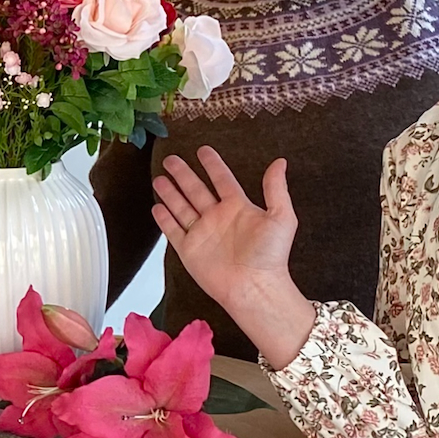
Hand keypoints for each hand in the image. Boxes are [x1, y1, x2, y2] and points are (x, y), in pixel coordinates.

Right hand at [149, 148, 317, 366]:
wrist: (253, 287)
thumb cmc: (271, 256)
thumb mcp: (281, 217)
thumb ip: (276, 189)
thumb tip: (280, 163)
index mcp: (238, 207)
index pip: (222, 180)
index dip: (212, 165)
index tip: (203, 150)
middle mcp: (217, 218)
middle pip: (195, 190)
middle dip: (183, 174)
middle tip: (171, 159)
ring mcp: (202, 233)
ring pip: (181, 207)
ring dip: (170, 192)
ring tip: (159, 178)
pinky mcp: (189, 250)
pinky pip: (173, 231)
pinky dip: (164, 219)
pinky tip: (157, 207)